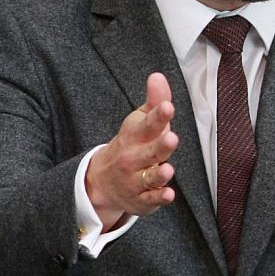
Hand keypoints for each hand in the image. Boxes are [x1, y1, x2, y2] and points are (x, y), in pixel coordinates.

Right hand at [85, 73, 178, 230]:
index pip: (148, 124)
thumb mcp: (139, 122)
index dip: (159, 115)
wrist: (103, 180)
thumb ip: (154, 101)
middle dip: (159, 146)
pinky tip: (169, 195)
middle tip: (171, 138)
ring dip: (159, 175)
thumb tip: (158, 76)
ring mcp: (136, 180)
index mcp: (135, 136)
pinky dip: (159, 199)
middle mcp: (134, 158)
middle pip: (149, 152)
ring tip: (168, 169)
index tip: (167, 106)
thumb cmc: (131, 145)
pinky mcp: (143, 199)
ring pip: (149, 178)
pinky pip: (151, 200)